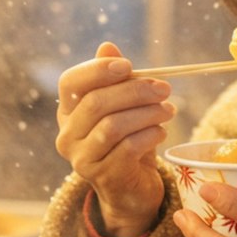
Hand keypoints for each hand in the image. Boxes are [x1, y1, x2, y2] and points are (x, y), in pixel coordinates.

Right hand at [56, 42, 173, 236]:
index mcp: (68, 112)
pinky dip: (149, 135)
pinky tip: (162, 131)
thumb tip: (107, 46)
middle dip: (135, 91)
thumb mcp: (123, 108)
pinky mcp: (102, 177)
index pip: (71, 83)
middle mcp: (67, 135)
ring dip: (147, 113)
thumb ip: (115, 80)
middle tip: (164, 89)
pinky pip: (127, 148)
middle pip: (96, 103)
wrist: (132, 190)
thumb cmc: (128, 141)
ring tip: (169, 110)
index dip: (98, 70)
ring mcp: (82, 159)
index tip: (129, 66)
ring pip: (112, 126)